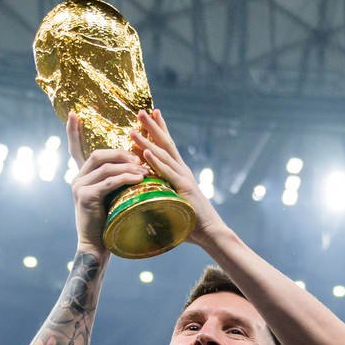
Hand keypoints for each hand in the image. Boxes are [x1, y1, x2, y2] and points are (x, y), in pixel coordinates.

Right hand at [67, 112, 149, 251]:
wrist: (98, 246)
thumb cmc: (110, 222)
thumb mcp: (112, 195)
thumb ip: (116, 178)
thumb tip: (136, 162)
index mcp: (82, 176)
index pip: (75, 149)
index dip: (73, 132)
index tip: (74, 113)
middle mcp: (77, 179)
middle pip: (99, 154)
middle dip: (121, 153)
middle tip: (140, 158)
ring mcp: (79, 187)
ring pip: (106, 166)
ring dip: (128, 166)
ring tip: (144, 171)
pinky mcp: (86, 197)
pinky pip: (109, 181)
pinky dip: (126, 178)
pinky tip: (138, 179)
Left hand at [130, 108, 221, 243]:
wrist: (210, 232)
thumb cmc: (191, 222)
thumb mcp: (172, 202)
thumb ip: (161, 193)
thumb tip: (145, 193)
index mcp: (179, 172)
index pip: (167, 146)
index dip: (159, 129)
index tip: (151, 114)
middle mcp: (182, 170)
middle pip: (165, 143)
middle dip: (153, 126)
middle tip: (140, 111)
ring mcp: (183, 178)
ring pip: (163, 155)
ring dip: (148, 141)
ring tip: (134, 128)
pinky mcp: (183, 188)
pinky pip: (167, 173)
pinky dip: (156, 162)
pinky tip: (145, 152)